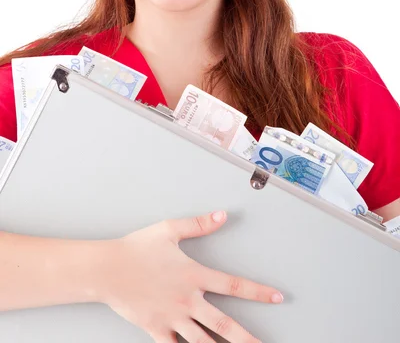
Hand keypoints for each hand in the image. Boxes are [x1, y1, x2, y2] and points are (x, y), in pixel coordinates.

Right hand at [98, 210, 283, 342]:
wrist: (107, 269)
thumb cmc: (137, 248)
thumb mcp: (169, 230)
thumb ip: (199, 224)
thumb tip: (223, 215)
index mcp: (194, 275)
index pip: (233, 285)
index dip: (258, 292)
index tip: (277, 298)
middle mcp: (187, 300)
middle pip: (224, 326)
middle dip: (247, 340)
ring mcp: (172, 319)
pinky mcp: (156, 330)